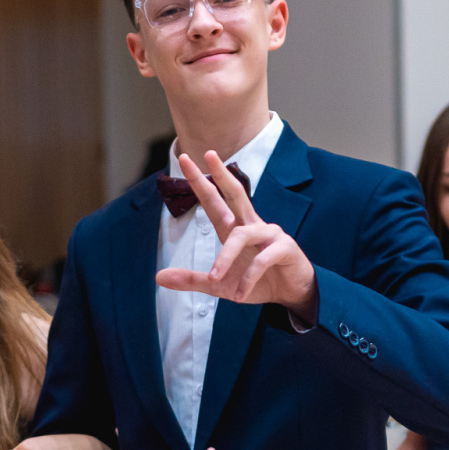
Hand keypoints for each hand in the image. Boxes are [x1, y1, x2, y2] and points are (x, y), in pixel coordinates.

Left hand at [153, 151, 316, 323]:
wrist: (289, 295)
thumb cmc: (255, 283)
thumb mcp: (219, 285)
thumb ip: (192, 279)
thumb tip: (159, 277)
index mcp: (234, 229)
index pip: (214, 201)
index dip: (200, 181)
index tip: (185, 158)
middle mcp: (252, 225)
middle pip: (236, 194)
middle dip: (221, 175)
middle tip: (208, 154)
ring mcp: (270, 234)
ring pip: (242, 235)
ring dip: (225, 257)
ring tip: (215, 279)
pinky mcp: (285, 249)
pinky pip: (263, 259)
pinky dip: (248, 278)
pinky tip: (241, 294)